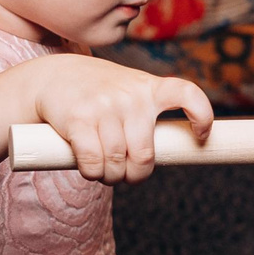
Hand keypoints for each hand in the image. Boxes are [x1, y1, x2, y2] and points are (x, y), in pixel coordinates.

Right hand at [25, 54, 213, 184]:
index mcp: (148, 87)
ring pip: (116, 164)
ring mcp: (104, 106)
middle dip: (134, 175)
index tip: (201, 135)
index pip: (187, 93)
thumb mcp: (127, 90)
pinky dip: (92, 174)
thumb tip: (171, 153)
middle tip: (124, 175)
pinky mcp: (78, 119)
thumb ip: (147, 114)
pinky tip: (89, 169)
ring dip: (109, 177)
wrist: (51, 77)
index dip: (202, 115)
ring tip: (103, 171)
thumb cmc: (96, 93)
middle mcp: (130, 96)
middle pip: (144, 156)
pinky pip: (93, 164)